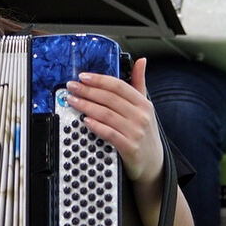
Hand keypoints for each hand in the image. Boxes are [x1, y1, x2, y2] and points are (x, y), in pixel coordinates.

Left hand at [65, 57, 163, 183]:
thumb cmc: (145, 132)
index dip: (99, 79)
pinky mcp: (130, 148)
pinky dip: (96, 125)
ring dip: (86, 105)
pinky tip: (85, 120)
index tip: (83, 76)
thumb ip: (139, 83)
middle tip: (72, 87)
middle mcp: (141, 116)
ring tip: (72, 100)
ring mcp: (136, 132)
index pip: (118, 86)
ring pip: (106, 114)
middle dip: (87, 91)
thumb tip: (141, 61)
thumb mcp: (145, 107)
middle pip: (109, 98)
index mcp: (143, 103)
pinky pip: (109, 133)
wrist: (153, 164)